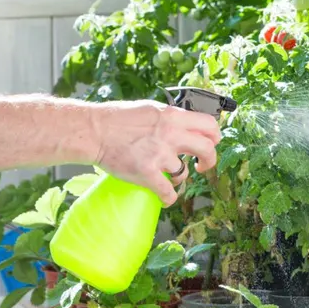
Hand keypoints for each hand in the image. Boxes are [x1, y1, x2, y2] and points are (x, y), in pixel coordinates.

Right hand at [89, 100, 221, 205]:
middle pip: (207, 149)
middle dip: (209, 161)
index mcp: (172, 115)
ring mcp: (159, 154)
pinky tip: (164, 197)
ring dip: (178, 177)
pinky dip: (168, 198)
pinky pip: (168, 193)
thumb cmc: (116, 119)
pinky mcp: (147, 173)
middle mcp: (170, 133)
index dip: (214, 137)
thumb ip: (169, 118)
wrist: (94, 131)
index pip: (209, 124)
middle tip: (202, 166)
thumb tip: (185, 126)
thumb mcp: (150, 109)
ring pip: (184, 173)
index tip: (210, 144)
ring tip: (166, 175)